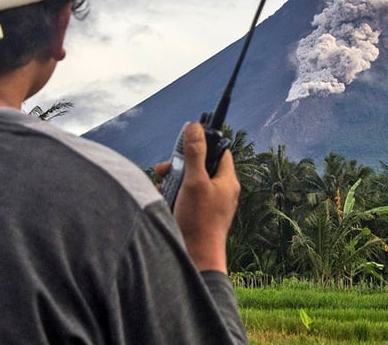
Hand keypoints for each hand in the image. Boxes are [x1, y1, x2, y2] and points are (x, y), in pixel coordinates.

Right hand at [158, 123, 239, 272]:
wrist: (196, 259)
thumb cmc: (199, 222)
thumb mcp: (194, 181)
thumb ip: (194, 153)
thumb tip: (195, 127)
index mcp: (227, 181)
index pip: (220, 152)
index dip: (204, 144)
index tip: (186, 141)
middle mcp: (221, 192)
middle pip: (200, 167)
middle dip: (179, 165)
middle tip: (163, 170)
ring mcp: (210, 206)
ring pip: (189, 183)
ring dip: (172, 182)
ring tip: (160, 187)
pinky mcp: (197, 217)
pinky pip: (184, 199)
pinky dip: (172, 197)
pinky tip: (161, 200)